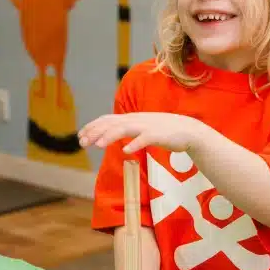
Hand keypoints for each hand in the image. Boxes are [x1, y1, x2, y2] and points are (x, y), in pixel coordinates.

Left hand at [78, 112, 205, 154]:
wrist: (189, 131)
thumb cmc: (165, 132)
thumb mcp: (143, 128)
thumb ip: (130, 129)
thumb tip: (115, 136)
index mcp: (132, 118)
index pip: (108, 119)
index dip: (93, 126)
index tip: (81, 136)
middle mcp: (137, 120)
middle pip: (112, 123)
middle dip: (95, 131)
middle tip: (81, 142)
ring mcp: (147, 126)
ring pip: (124, 129)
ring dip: (109, 136)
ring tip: (97, 145)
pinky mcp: (158, 135)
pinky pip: (144, 139)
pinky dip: (135, 144)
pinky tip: (125, 151)